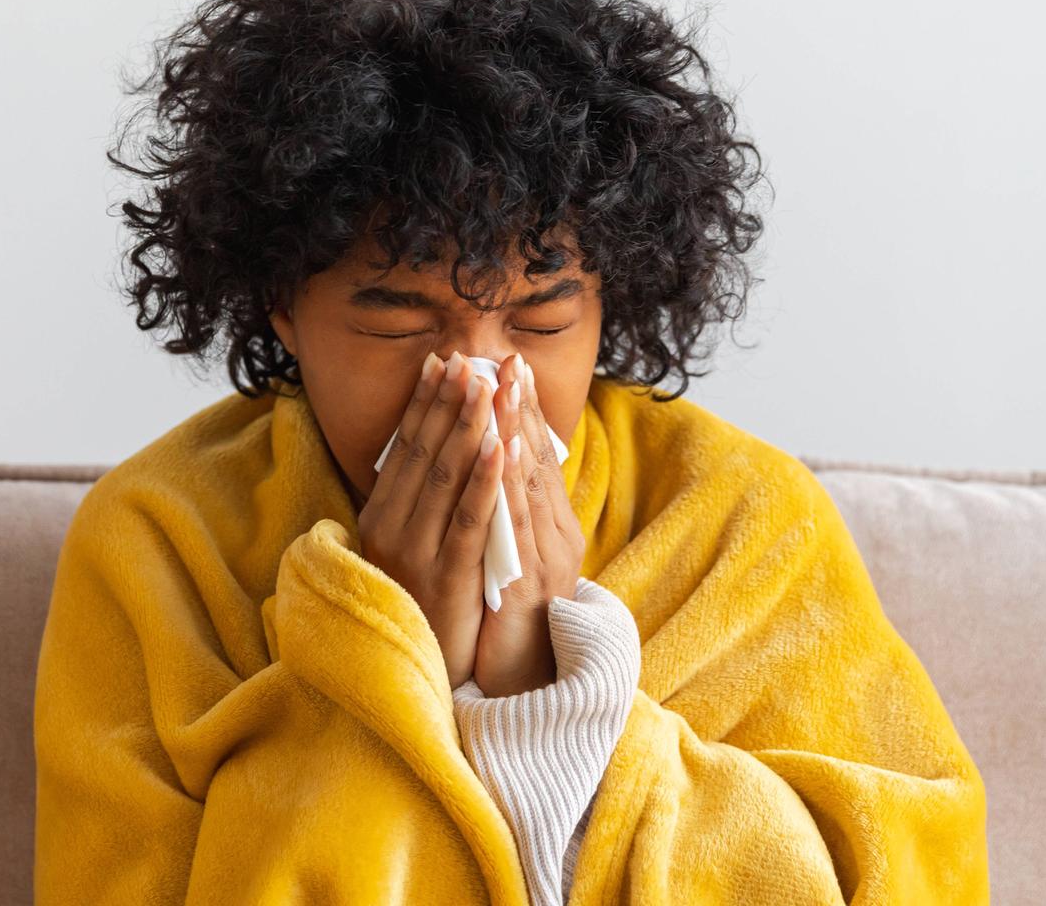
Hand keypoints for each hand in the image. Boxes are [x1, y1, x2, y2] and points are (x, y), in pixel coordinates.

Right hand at [356, 351, 507, 688]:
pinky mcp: (448, 576)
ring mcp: (417, 552)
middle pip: (426, 452)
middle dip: (449, 403)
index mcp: (381, 517)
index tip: (445, 363)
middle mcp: (392, 528)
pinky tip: (502, 446)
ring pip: (447, 477)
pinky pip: (470, 520)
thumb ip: (414, 504)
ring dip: (469, 426)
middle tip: (469, 359)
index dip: (426, 403)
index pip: (407, 448)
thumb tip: (430, 449)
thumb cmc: (420, 605)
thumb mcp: (406, 548)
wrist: (418, 672)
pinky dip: (487, 480)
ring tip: (487, 385)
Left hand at [472, 352, 583, 696]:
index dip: (520, 412)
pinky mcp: (525, 584)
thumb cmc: (510, 622)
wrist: (526, 686)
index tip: (507, 367)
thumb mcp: (507, 561)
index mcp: (549, 527)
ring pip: (526, 485)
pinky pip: (512, 526)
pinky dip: (505, 484)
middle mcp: (553, 537)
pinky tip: (498, 449)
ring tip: (500, 386)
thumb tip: (492, 470)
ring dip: (512, 432)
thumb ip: (504, 519)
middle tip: (506, 359)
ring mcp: (541, 560)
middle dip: (517, 409)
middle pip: (534, 462)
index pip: (533, 458)